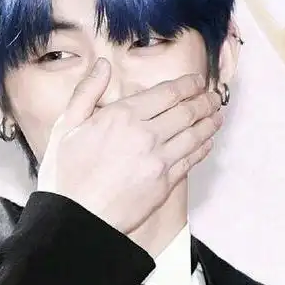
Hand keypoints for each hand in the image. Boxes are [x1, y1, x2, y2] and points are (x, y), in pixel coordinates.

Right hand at [36, 57, 222, 234]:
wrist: (76, 218)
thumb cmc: (66, 173)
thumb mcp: (67, 125)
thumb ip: (87, 91)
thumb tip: (103, 65)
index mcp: (122, 116)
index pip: (167, 93)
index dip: (187, 84)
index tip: (197, 81)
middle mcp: (146, 134)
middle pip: (186, 111)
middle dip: (204, 101)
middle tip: (214, 96)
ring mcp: (159, 160)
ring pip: (194, 134)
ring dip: (210, 122)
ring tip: (218, 115)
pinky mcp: (165, 183)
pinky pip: (191, 160)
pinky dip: (204, 147)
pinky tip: (208, 142)